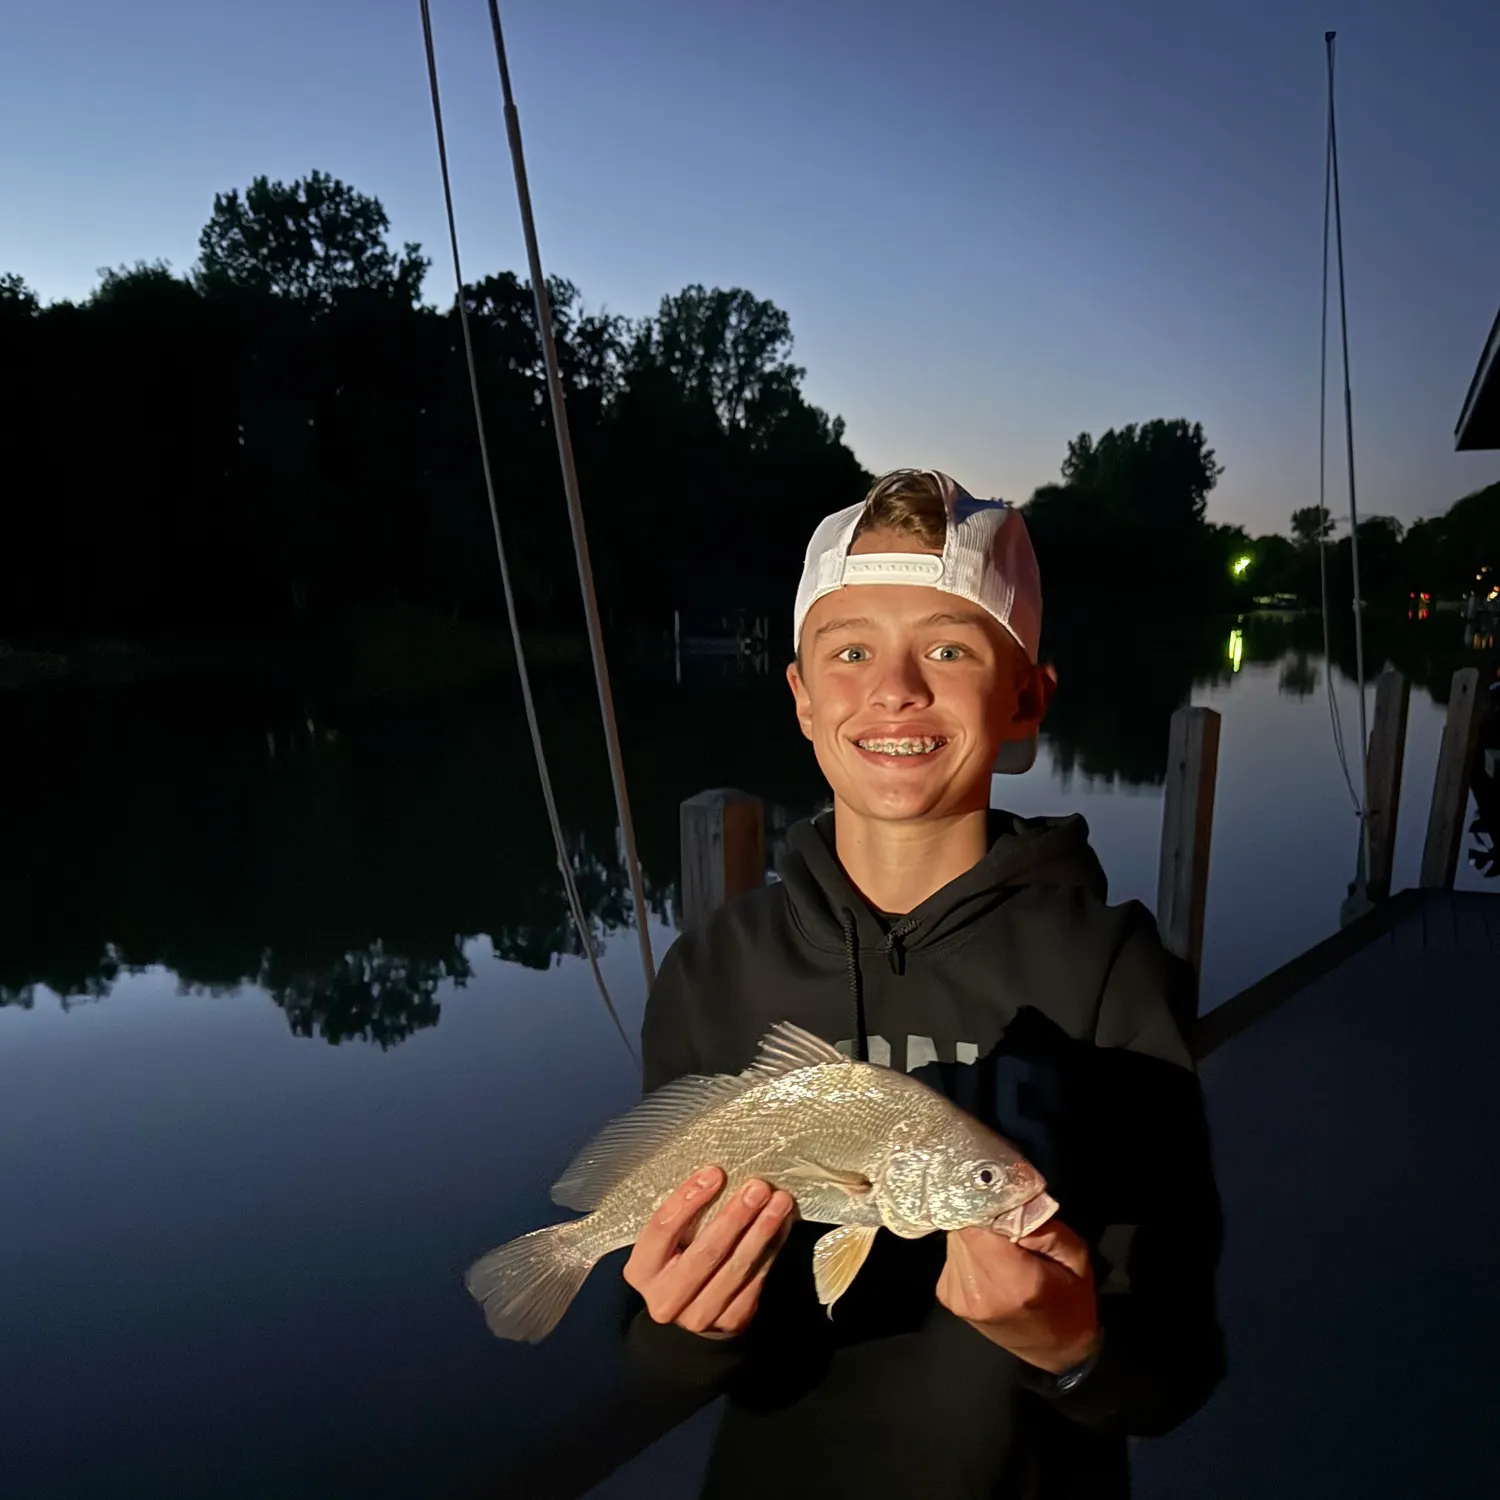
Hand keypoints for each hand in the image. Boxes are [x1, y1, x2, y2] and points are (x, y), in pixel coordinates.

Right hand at [623, 1166, 794, 1338]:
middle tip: (757, 1189)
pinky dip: (772, 1250)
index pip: (662, 1229)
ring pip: (735, 1269)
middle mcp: (665, 1299)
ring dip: (761, 1232)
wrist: (688, 1309)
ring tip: (779, 1203)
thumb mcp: (666, 1240)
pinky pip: (755, 1282)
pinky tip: (782, 1226)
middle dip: (734, 1218)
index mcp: (642, 1270)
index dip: (689, 1199)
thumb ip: (685, 1215)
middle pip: (704, 1253)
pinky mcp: (729, 1322)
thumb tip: (718, 1175)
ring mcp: (698, 1316)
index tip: (715, 1173)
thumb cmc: (676, 1258)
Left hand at [936, 1216, 1099, 1374]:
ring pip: (954, 1239)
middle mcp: (978, 1291)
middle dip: (980, 1217)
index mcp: (1014, 1282)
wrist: (1054, 1351)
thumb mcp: (1074, 1258)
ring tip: (999, 1245)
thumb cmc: (1071, 1302)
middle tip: (1004, 1220)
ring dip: (973, 1234)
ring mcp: (958, 1297)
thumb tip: (1009, 1200)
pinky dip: (968, 1250)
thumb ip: (1044, 1226)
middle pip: (961, 1228)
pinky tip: (988, 1262)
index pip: (975, 1224)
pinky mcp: (948, 1297)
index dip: (984, 1204)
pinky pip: (952, 1255)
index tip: (999, 1196)